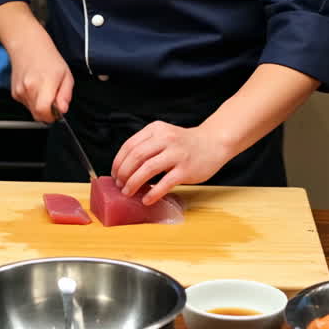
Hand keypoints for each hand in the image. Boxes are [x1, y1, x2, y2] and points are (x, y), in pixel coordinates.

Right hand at [8, 38, 73, 122]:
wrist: (27, 45)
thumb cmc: (48, 57)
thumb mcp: (66, 74)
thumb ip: (65, 94)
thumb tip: (62, 110)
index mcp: (44, 83)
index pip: (43, 112)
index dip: (52, 116)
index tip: (57, 111)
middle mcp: (29, 88)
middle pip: (37, 115)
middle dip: (47, 113)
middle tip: (53, 100)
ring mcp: (19, 91)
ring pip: (32, 111)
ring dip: (40, 106)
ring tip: (44, 89)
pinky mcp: (14, 93)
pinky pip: (26, 104)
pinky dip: (32, 100)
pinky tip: (35, 87)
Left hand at [111, 121, 227, 204]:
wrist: (213, 143)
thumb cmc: (185, 144)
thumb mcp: (164, 135)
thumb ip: (147, 146)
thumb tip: (124, 169)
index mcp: (156, 129)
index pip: (130, 145)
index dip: (118, 162)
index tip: (114, 174)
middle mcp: (165, 139)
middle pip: (136, 156)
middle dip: (123, 173)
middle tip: (119, 185)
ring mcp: (176, 154)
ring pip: (148, 169)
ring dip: (134, 183)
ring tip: (128, 193)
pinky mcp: (186, 169)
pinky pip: (165, 183)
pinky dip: (153, 193)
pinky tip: (147, 199)